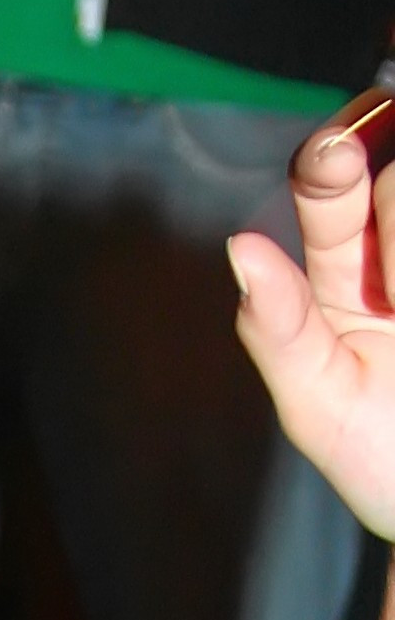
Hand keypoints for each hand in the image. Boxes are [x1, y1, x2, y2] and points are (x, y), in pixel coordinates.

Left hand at [231, 104, 394, 537]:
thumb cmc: (387, 465)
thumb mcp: (323, 410)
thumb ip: (280, 331)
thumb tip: (241, 248)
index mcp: (343, 271)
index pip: (328, 181)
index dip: (330, 154)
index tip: (335, 158)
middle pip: (394, 164)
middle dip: (388, 191)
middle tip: (378, 245)